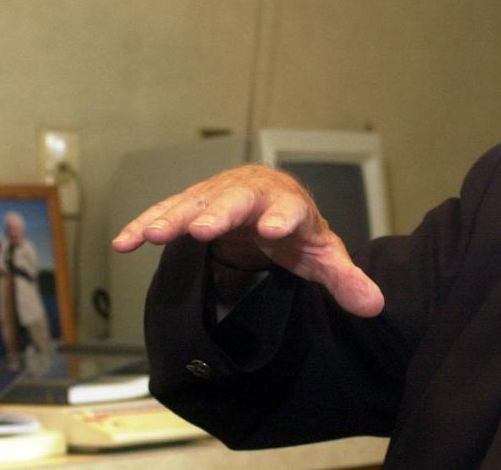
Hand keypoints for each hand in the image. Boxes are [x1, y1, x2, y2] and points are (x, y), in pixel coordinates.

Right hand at [111, 164, 383, 316]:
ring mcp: (220, 195)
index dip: (284, 219)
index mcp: (291, 206)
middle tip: (202, 229)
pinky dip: (146, 223)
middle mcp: (254, 194)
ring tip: (151, 235)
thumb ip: (345, 279)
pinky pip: (167, 212)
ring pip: (196, 202)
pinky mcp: (193, 203)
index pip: (291, 210)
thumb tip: (375, 306)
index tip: (274, 229)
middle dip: (219, 213)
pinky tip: (125, 241)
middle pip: (236, 200)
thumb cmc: (298, 231)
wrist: (272, 203)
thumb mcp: (323, 256)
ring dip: (173, 218)